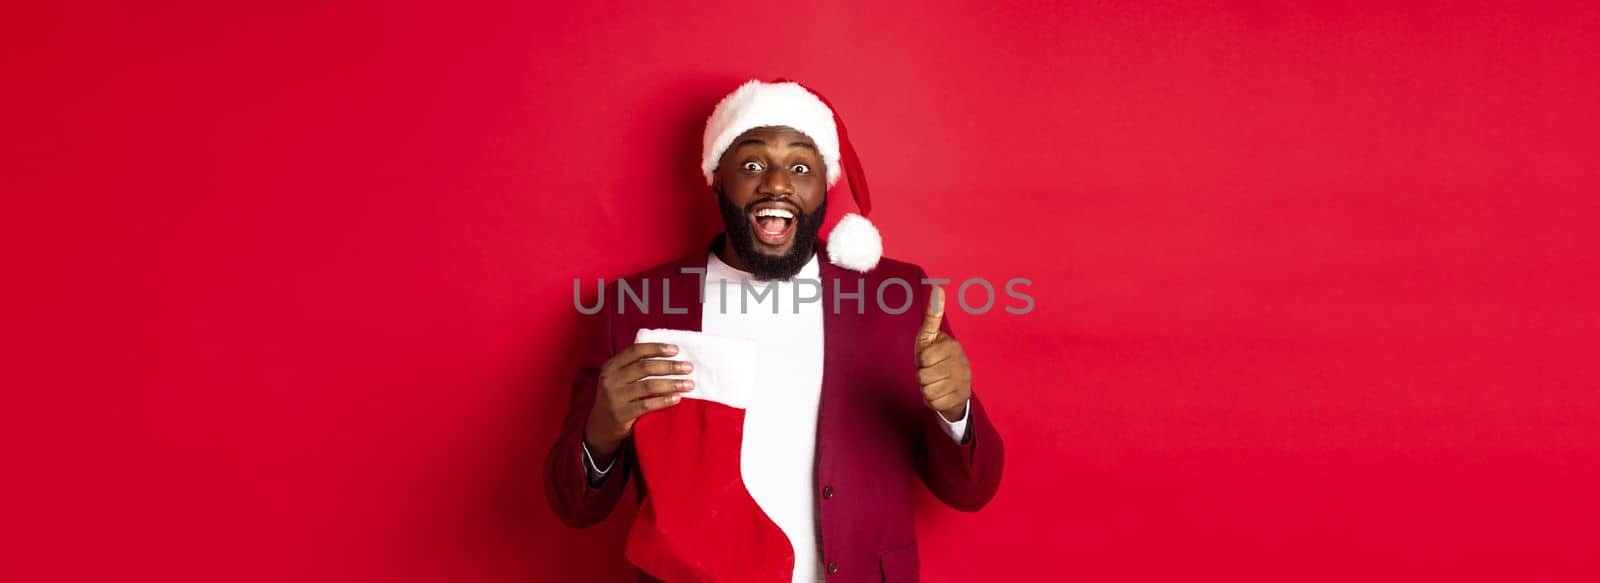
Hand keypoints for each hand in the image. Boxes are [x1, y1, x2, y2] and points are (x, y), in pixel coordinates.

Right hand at [584, 342, 694, 464]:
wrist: (601, 425)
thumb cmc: (618, 397)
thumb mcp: (619, 378)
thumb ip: (635, 367)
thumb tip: (668, 355)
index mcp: (611, 366)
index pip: (636, 351)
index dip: (656, 348)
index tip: (676, 350)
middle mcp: (611, 379)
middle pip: (645, 367)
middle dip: (670, 366)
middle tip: (688, 367)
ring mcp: (615, 397)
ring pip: (648, 386)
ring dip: (672, 384)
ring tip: (689, 384)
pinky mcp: (621, 414)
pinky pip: (647, 405)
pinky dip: (664, 400)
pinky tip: (677, 398)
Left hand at [916, 287, 971, 421]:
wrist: (953, 384)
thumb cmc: (936, 357)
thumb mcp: (930, 337)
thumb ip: (932, 315)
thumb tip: (938, 288)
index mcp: (954, 346)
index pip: (923, 359)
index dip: (921, 361)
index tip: (928, 359)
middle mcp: (962, 363)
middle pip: (923, 377)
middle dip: (922, 377)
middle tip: (930, 372)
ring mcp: (964, 382)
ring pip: (928, 391)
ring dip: (926, 389)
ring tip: (935, 382)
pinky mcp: (962, 399)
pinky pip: (934, 403)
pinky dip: (932, 401)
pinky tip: (940, 393)